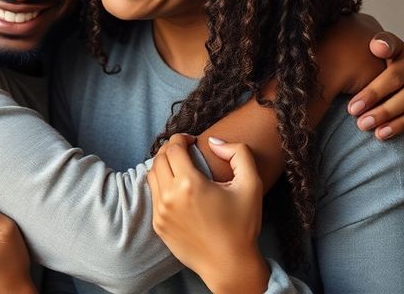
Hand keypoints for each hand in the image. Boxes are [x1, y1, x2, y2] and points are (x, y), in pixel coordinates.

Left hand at [147, 134, 269, 293]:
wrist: (229, 264)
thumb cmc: (242, 225)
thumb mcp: (251, 184)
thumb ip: (238, 154)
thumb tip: (214, 141)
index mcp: (189, 184)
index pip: (172, 148)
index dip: (180, 138)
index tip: (191, 140)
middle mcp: (169, 197)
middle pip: (158, 159)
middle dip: (169, 149)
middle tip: (183, 149)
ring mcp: (161, 213)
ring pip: (152, 177)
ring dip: (162, 165)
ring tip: (178, 166)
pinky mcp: (158, 225)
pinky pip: (154, 196)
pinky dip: (161, 185)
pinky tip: (176, 187)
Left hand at [349, 31, 403, 146]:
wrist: (393, 68)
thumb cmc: (378, 59)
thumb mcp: (379, 47)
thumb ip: (381, 44)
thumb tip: (378, 46)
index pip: (394, 76)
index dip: (373, 93)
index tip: (352, 109)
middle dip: (383, 112)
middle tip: (361, 124)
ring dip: (401, 124)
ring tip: (378, 134)